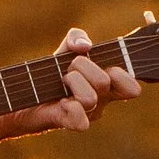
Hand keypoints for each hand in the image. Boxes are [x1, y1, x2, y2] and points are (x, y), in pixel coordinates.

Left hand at [18, 26, 138, 136]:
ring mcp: (86, 113)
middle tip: (71, 67)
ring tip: (62, 80)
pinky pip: (80, 121)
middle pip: (106, 82)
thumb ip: (77, 37)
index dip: (125, 75)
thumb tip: (85, 46)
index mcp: (107, 83)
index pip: (132, 87)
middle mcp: (101, 100)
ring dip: (72, 81)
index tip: (109, 66)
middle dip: (85, 66)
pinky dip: (71, 107)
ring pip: (90, 98)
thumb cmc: (52, 71)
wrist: (26, 92)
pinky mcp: (67, 121)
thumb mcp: (65, 48)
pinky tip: (60, 101)